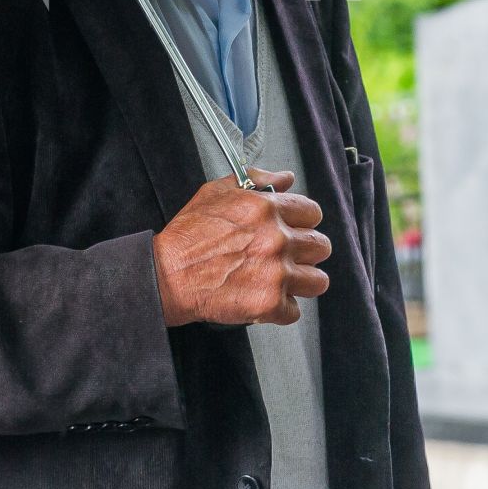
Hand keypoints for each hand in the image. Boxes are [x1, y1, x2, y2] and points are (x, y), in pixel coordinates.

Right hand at [152, 167, 330, 326]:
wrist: (166, 275)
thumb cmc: (188, 235)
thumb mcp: (216, 192)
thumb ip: (255, 179)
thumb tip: (285, 177)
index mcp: (267, 209)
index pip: (312, 213)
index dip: (304, 222)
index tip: (295, 229)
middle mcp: (277, 240)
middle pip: (321, 246)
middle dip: (306, 252)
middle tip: (288, 257)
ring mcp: (276, 273)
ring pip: (317, 281)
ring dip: (302, 282)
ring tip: (283, 281)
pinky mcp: (269, 304)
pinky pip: (294, 311)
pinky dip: (281, 309)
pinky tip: (264, 300)